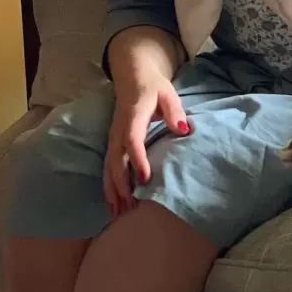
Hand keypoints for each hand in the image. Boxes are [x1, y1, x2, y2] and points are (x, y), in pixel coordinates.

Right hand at [103, 78, 189, 217]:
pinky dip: (109, 186)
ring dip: (113, 191)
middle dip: (121, 185)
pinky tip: (112, 203)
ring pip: (109, 168)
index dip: (137, 160)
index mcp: (132, 117)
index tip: (144, 179)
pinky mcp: (113, 144)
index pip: (133, 141)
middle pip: (116, 160)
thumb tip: (183, 129)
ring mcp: (113, 138)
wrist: (132, 77)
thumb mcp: (168, 93)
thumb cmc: (153, 87)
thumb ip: (175, 111)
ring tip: (118, 214)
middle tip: (129, 208)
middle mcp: (118, 131)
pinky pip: (108, 167)